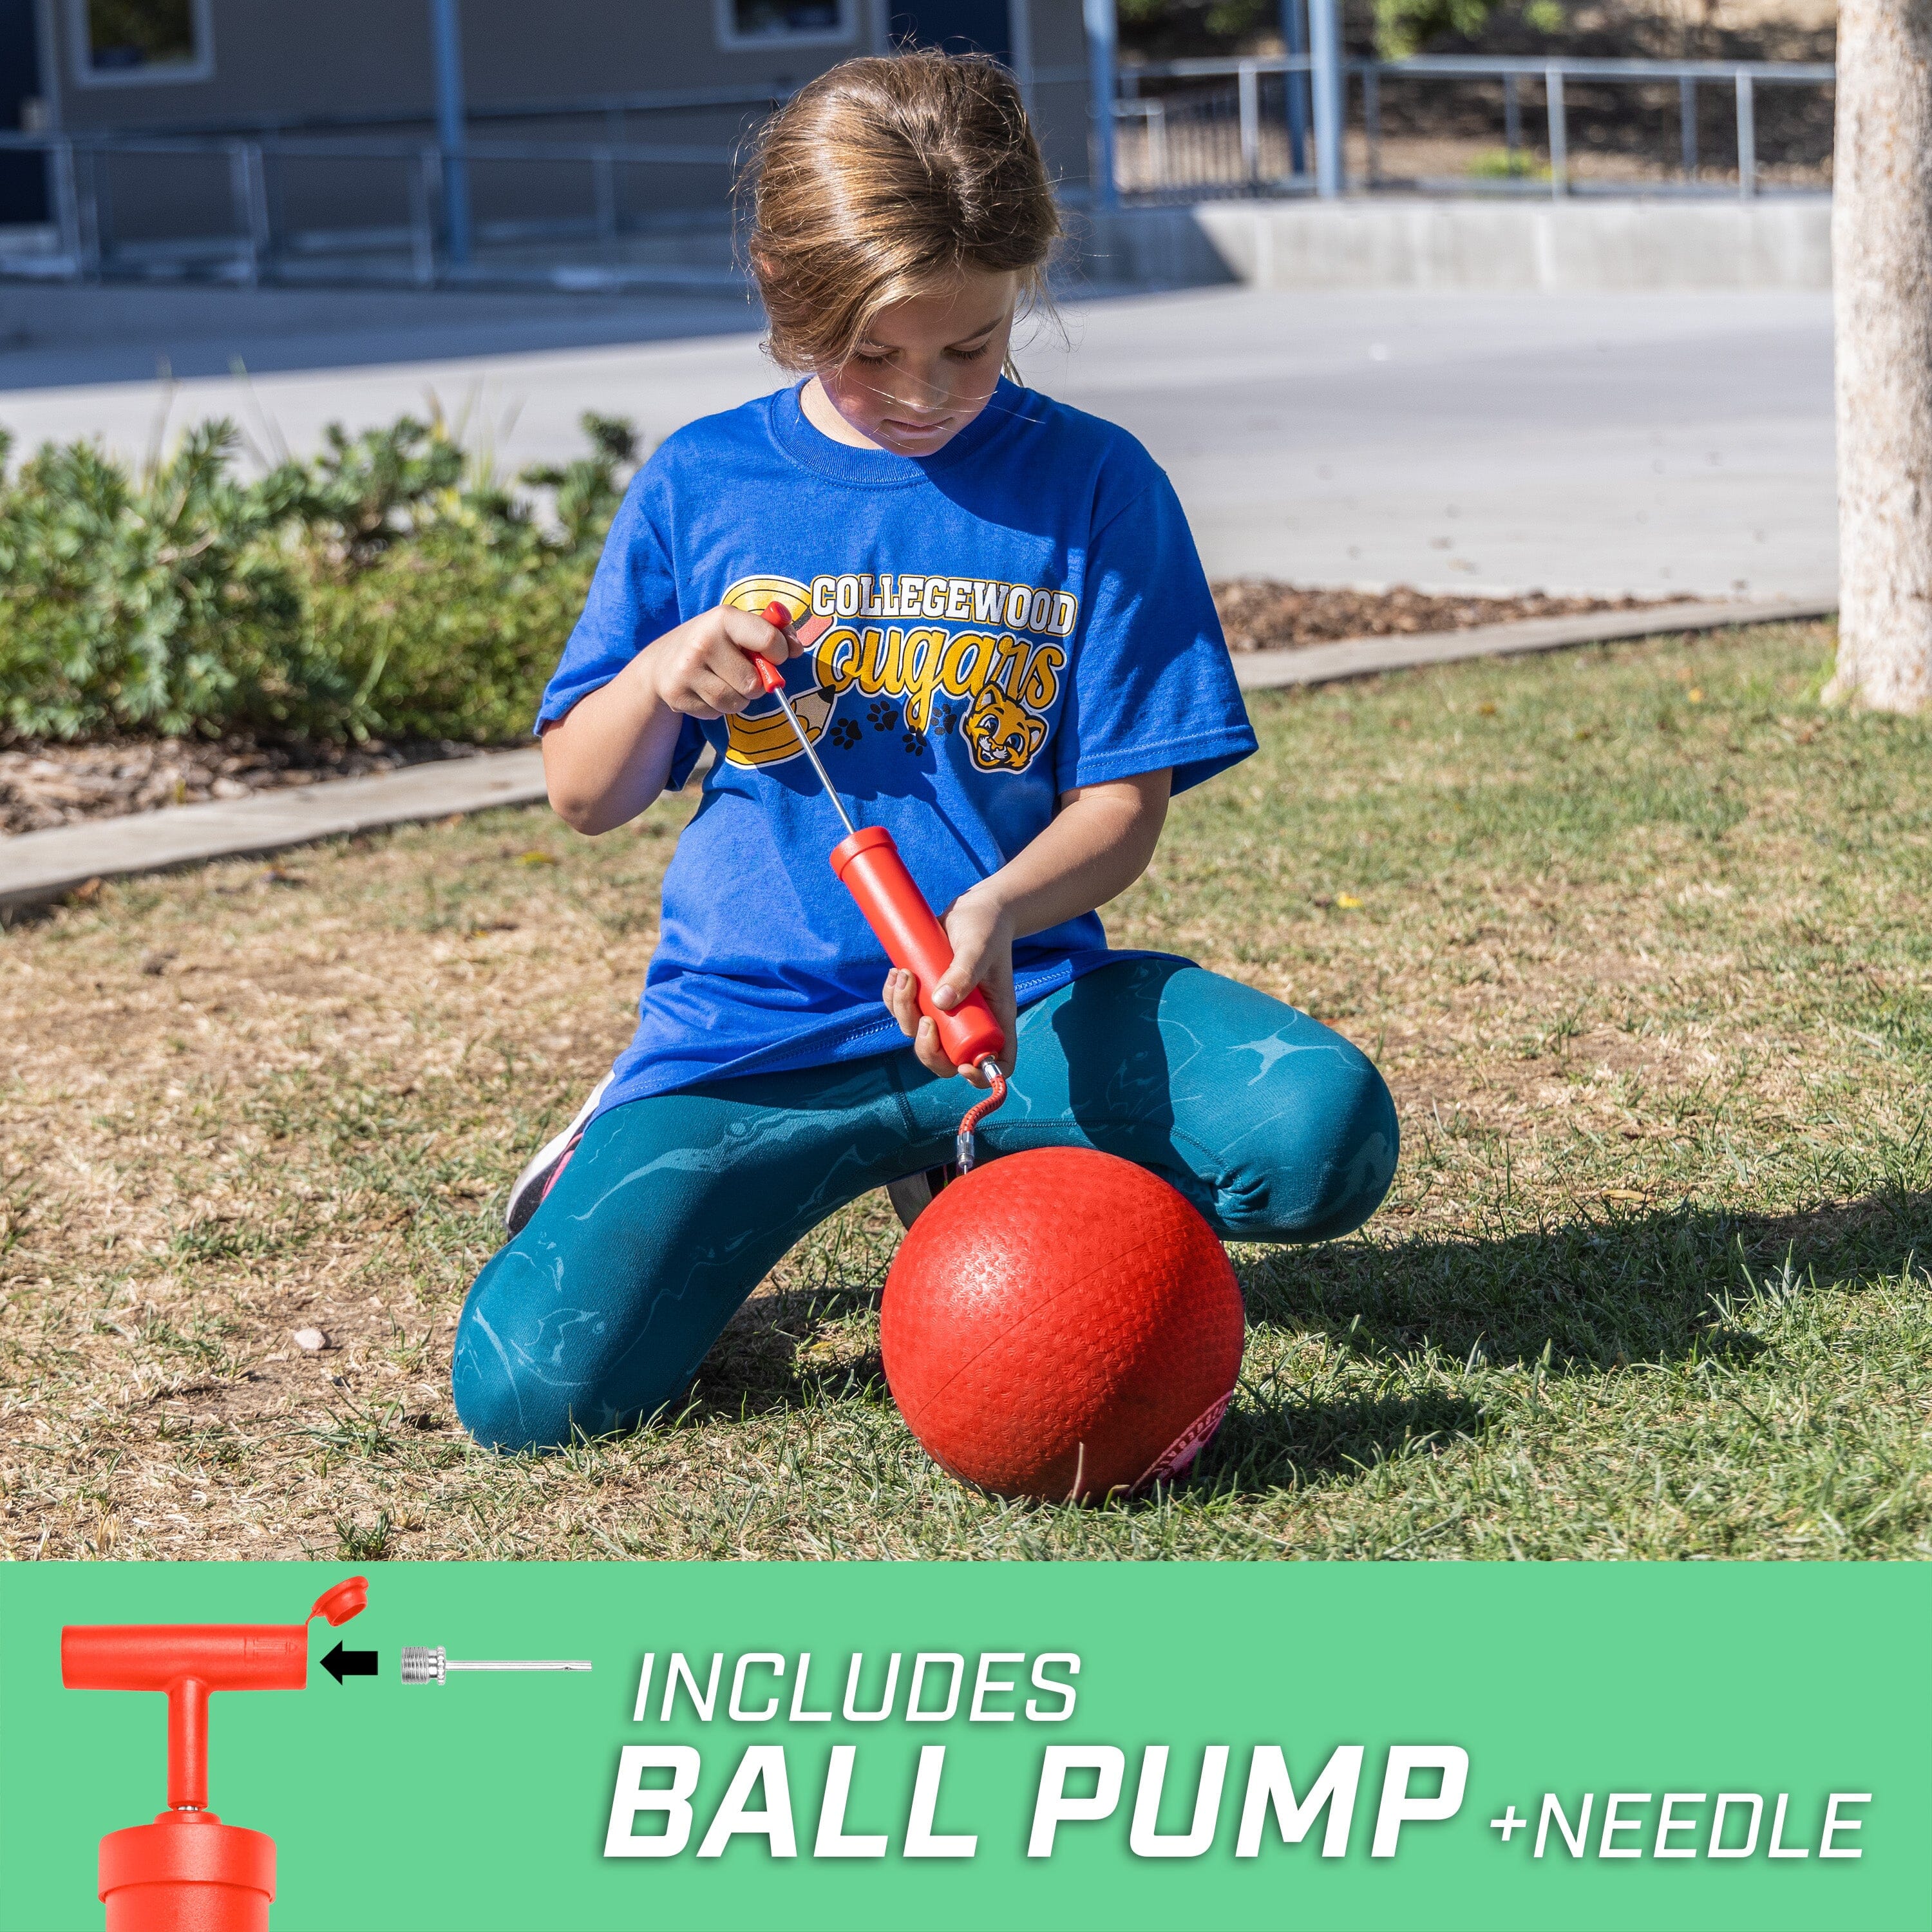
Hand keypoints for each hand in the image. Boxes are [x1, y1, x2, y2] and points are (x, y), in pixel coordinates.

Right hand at [638, 603, 792, 719]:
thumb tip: (797, 649)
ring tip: (724, 683)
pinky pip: (716, 713)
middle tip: (741, 673)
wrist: (660, 662)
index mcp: (723, 618)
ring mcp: (687, 670)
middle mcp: (703, 642)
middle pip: (753, 683)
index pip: (769, 640)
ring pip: (736, 703)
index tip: (773, 656)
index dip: (779, 654)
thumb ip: (773, 632)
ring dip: (737, 699)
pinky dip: (718, 708)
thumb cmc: (712, 642)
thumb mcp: (738, 627)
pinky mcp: (677, 695)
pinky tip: (705, 692)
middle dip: (755, 684)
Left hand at [882, 888, 1017, 1087]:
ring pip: (919, 1034)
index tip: (963, 1066)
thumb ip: (964, 972)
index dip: (981, 1077)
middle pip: (946, 1059)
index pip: (996, 1063)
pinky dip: (894, 998)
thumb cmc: (987, 926)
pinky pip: (903, 1010)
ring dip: (904, 1013)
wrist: (974, 908)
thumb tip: (939, 1003)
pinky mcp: (926, 995)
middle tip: (923, 1018)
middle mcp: (970, 1021)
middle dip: (927, 1048)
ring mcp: (946, 1011)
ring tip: (905, 976)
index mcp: (995, 1018)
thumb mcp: (979, 947)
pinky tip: (896, 974)